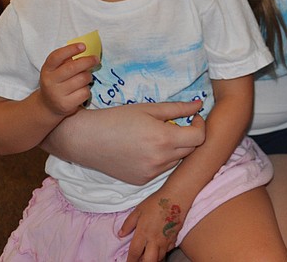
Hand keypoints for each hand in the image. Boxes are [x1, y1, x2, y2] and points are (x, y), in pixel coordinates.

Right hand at [38, 43, 94, 117]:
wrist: (48, 105)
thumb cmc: (58, 82)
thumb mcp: (57, 70)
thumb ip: (67, 61)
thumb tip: (86, 50)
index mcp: (47, 69)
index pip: (56, 57)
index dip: (70, 49)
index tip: (83, 46)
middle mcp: (49, 81)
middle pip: (72, 67)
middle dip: (87, 61)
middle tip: (95, 59)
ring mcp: (57, 94)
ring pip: (82, 79)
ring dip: (88, 76)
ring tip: (85, 77)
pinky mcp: (66, 104)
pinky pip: (85, 92)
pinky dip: (87, 89)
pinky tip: (81, 90)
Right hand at [44, 100, 205, 184]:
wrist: (87, 139)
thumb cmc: (117, 118)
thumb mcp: (149, 109)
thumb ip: (178, 108)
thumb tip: (200, 104)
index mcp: (164, 139)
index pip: (199, 138)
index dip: (200, 126)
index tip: (193, 118)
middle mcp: (160, 160)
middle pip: (191, 150)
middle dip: (189, 136)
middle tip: (176, 125)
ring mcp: (151, 174)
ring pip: (177, 161)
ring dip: (176, 149)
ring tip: (158, 137)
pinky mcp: (142, 181)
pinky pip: (162, 170)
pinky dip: (161, 160)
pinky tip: (146, 149)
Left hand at [120, 192, 185, 261]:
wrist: (177, 196)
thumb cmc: (157, 201)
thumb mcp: (138, 210)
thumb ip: (128, 223)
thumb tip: (121, 234)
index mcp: (143, 233)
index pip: (134, 253)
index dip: (130, 261)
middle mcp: (155, 240)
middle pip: (148, 261)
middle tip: (138, 260)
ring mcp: (166, 240)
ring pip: (159, 258)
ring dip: (152, 259)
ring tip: (148, 256)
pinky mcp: (174, 237)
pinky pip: (168, 250)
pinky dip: (162, 252)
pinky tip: (159, 248)